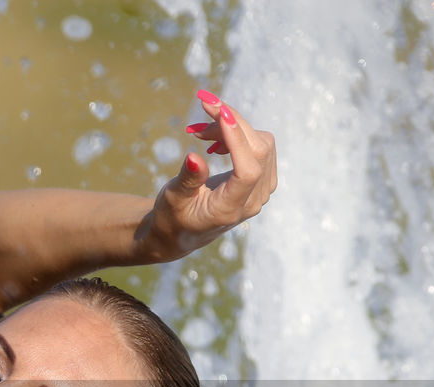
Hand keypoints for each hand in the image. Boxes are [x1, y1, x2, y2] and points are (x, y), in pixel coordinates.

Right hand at [137, 91, 276, 262]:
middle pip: (258, 149)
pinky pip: (259, 147)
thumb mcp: (172, 199)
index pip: (248, 170)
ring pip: (260, 143)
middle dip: (231, 121)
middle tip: (203, 107)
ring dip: (232, 127)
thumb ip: (187, 180)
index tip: (219, 112)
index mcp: (230, 209)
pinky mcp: (262, 180)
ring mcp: (261, 190)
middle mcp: (252, 201)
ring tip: (200, 133)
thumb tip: (195, 158)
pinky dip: (237, 135)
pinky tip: (215, 142)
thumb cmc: (172, 216)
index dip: (237, 139)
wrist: (182, 231)